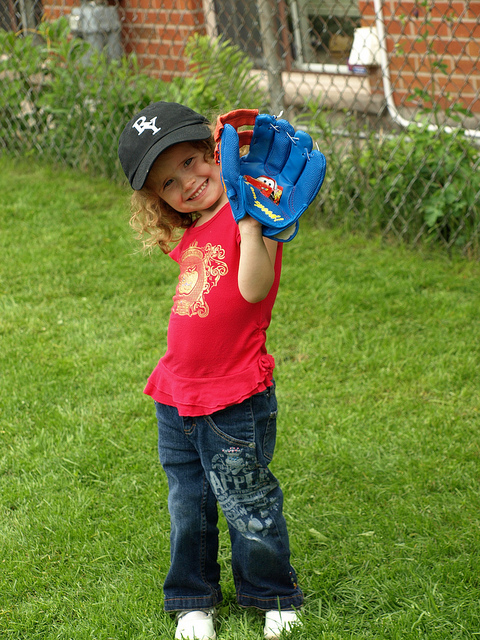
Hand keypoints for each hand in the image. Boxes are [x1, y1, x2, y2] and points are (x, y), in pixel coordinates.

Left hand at [215, 110, 326, 241]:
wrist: (253, 228)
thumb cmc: (241, 203)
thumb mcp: (231, 177)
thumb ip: (229, 154)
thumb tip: (230, 129)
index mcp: (257, 162)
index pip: (264, 140)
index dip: (266, 128)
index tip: (266, 120)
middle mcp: (274, 168)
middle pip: (283, 146)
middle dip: (285, 135)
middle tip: (284, 128)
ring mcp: (288, 180)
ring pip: (298, 158)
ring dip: (302, 146)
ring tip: (302, 138)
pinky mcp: (299, 195)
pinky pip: (310, 180)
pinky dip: (315, 169)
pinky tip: (317, 157)